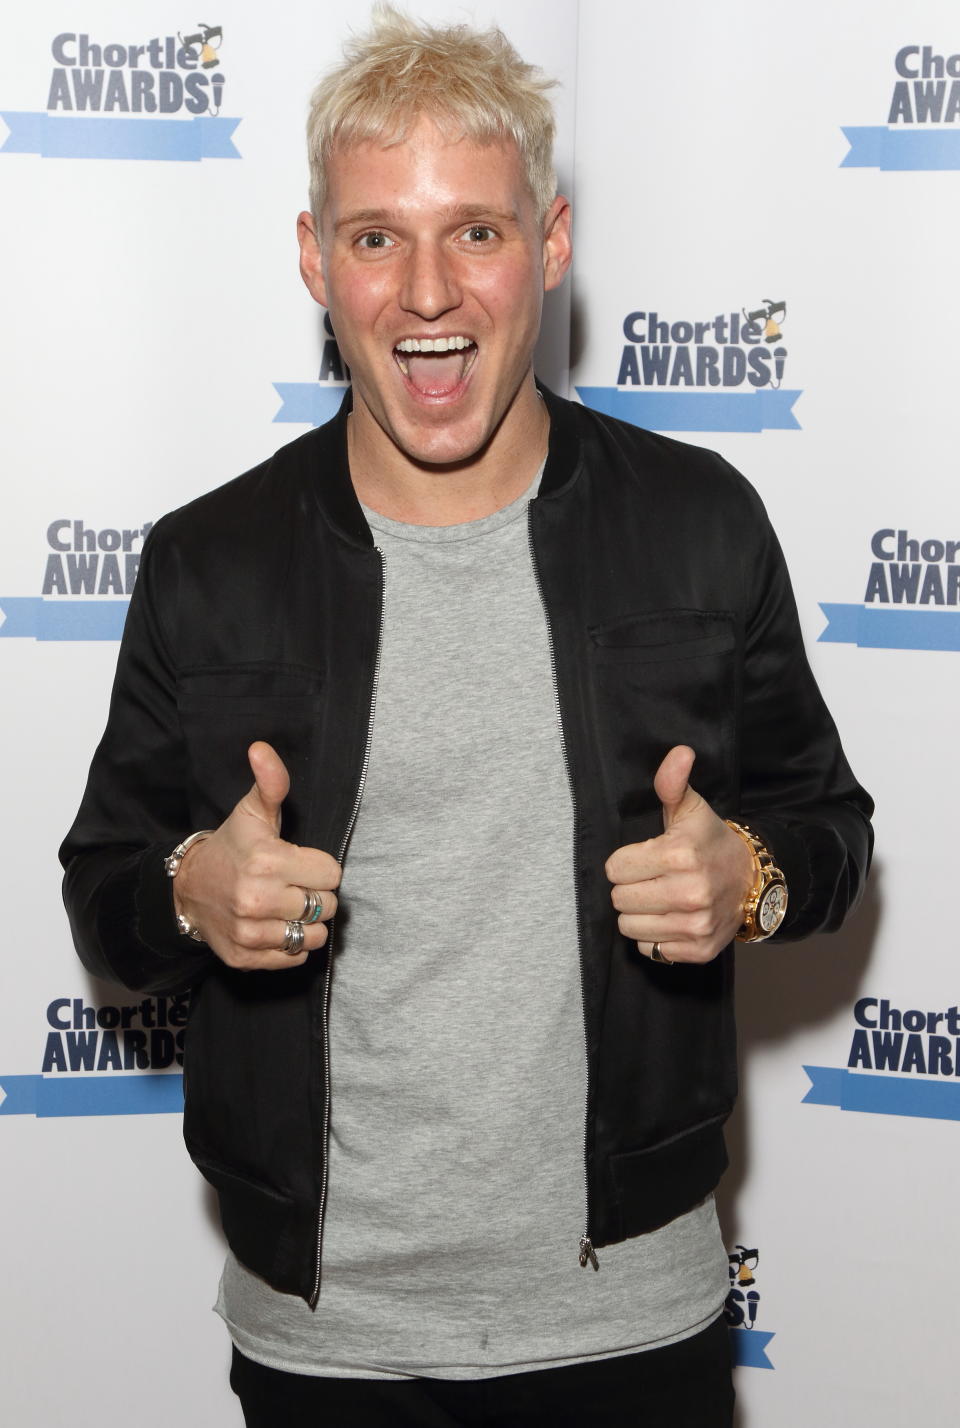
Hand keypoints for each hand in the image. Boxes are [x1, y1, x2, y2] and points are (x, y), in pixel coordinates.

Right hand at [173, 741, 341, 970]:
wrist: (186, 889)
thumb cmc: (230, 848)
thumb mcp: (252, 812)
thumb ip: (270, 782)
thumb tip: (262, 748)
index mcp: (267, 861)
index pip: (331, 874)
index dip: (318, 867)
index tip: (298, 862)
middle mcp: (257, 900)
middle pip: (326, 906)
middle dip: (314, 894)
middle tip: (291, 884)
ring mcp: (251, 933)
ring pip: (314, 935)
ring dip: (306, 922)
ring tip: (286, 906)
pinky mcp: (245, 957)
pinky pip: (294, 957)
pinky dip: (290, 944)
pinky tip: (274, 924)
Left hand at [604, 745, 753, 964]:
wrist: (752, 880)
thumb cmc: (710, 843)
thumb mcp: (690, 809)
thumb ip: (673, 782)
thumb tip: (679, 753)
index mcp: (680, 855)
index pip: (615, 868)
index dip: (626, 862)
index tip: (646, 858)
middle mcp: (689, 893)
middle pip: (619, 900)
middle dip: (630, 887)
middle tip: (652, 879)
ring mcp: (696, 925)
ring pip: (629, 927)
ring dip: (638, 915)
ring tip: (659, 899)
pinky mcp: (699, 950)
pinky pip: (649, 949)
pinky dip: (655, 937)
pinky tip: (671, 918)